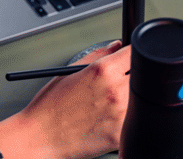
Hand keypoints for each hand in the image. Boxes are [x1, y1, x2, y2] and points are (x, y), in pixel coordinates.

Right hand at [0, 41, 130, 158]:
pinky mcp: (120, 136)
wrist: (42, 136)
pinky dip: (126, 118)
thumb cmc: (51, 104)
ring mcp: (120, 115)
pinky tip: (109, 118)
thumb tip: (116, 45)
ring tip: (109, 102)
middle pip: (141, 76)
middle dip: (131, 76)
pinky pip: (133, 121)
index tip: (131, 58)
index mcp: (102, 70)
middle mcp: (115, 90)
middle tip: (118, 82)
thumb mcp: (71, 69)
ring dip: (131, 97)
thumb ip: (99, 54)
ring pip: (140, 99)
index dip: (133, 54)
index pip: (134, 53)